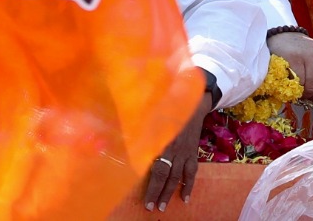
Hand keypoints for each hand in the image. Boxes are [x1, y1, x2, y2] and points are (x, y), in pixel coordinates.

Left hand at [142, 90, 211, 212]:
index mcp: (160, 141)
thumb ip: (139, 130)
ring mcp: (184, 153)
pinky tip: (185, 198)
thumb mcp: (151, 117)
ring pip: (177, 176)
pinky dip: (189, 186)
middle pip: (166, 175)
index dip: (150, 185)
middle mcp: (173, 149)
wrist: (193, 104)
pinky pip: (192, 172)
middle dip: (158, 192)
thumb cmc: (166, 109)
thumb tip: (119, 139)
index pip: (155, 168)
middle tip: (152, 207)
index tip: (144, 199)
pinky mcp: (193, 153)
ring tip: (163, 206)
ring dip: (170, 192)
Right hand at [268, 32, 312, 111]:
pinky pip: (299, 83)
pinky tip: (292, 83)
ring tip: (299, 89)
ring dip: (305, 94)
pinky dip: (296, 88)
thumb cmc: (303, 55)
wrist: (283, 38)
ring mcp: (311, 55)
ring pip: (312, 87)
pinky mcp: (295, 57)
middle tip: (309, 96)